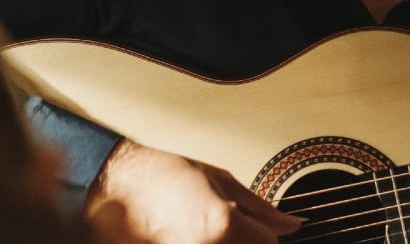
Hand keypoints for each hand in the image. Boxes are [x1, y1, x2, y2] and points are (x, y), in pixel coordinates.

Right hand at [86, 141, 300, 243]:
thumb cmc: (165, 173)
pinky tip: (189, 234)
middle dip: (244, 241)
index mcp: (225, 222)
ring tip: (202, 228)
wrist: (116, 183)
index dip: (262, 233)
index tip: (251, 224)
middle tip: (223, 228)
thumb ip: (261, 209)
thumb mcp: (221, 180)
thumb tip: (294, 225)